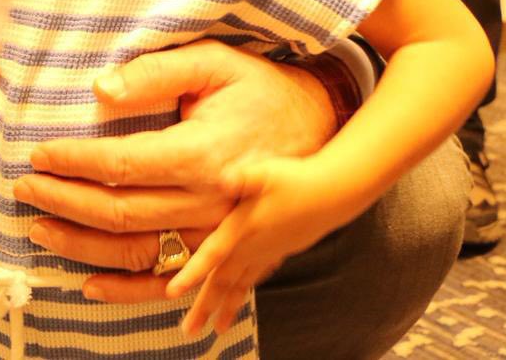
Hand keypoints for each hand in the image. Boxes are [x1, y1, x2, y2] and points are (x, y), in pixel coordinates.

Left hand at [14, 41, 335, 303]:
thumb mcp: (214, 62)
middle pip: (120, 213)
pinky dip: (128, 291)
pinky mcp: (224, 251)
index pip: (119, 165)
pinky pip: (170, 282)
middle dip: (63, 200)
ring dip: (81, 246)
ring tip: (40, 228)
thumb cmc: (261, 87)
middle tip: (24, 188)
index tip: (37, 154)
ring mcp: (216, 234)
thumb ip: (156, 73)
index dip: (72, 162)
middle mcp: (207, 203)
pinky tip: (90, 287)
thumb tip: (101, 89)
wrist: (323, 123)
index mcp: (202, 154)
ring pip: (136, 252)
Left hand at [166, 155, 358, 334]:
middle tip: (188, 331)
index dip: (192, 273)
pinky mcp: (278, 251)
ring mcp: (266, 252)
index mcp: (242, 229)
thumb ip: (242, 178)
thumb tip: (223, 179)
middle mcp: (252, 247)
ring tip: (216, 330)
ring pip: (241, 285)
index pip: (212, 255)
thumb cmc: (295, 179)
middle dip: (205, 307)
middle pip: (223, 281)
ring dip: (226, 307)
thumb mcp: (265, 173)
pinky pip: (256, 278)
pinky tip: (240, 299)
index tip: (172, 293)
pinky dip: (245, 292)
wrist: (333, 193)